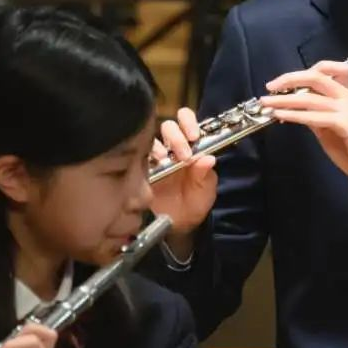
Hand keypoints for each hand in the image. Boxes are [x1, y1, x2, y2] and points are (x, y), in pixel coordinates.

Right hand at [151, 110, 218, 257]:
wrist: (175, 226)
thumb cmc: (193, 204)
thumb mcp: (205, 191)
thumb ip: (205, 175)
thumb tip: (209, 158)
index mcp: (191, 147)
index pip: (187, 121)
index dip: (189, 122)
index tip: (194, 136)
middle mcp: (171, 148)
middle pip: (168, 126)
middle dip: (176, 136)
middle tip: (184, 155)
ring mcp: (154, 157)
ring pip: (152, 138)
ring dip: (160, 147)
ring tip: (166, 161)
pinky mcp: (140, 168)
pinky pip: (138, 156)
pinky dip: (145, 158)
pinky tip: (153, 167)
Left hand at [259, 60, 347, 187]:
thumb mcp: (330, 126)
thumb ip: (316, 114)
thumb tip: (294, 108)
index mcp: (344, 93)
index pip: (328, 69)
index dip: (304, 71)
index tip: (283, 81)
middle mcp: (346, 96)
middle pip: (316, 77)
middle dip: (289, 79)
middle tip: (270, 87)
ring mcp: (346, 109)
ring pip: (310, 97)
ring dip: (284, 100)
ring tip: (267, 103)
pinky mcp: (345, 123)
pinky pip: (314, 116)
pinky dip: (295, 115)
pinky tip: (281, 116)